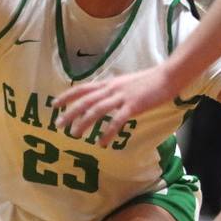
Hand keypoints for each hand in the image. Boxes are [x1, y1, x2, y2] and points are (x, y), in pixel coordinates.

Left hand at [53, 65, 177, 146]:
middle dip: (70, 112)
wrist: (166, 77)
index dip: (67, 96)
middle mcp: (111, 88)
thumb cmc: (147, 81)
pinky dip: (108, 132)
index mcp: (108, 83)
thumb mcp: (124, 83)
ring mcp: (121, 97)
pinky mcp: (133, 106)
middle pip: (85, 100)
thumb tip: (100, 97)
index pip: (83, 89)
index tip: (54, 105)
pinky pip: (117, 120)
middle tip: (58, 124)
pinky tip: (102, 142)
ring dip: (84, 123)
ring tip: (74, 134)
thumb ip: (112, 89)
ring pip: (97, 110)